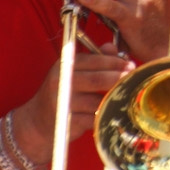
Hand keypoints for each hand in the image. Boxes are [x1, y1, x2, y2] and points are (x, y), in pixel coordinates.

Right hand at [14, 45, 132, 162]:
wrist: (36, 122)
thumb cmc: (62, 93)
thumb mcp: (74, 71)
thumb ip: (94, 58)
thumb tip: (112, 47)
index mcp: (65, 65)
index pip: (94, 61)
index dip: (115, 62)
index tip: (130, 64)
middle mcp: (62, 82)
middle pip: (97, 80)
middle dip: (119, 78)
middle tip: (132, 77)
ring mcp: (63, 103)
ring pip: (97, 101)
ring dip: (113, 99)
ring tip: (124, 95)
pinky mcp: (67, 121)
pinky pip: (93, 118)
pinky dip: (104, 115)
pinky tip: (110, 111)